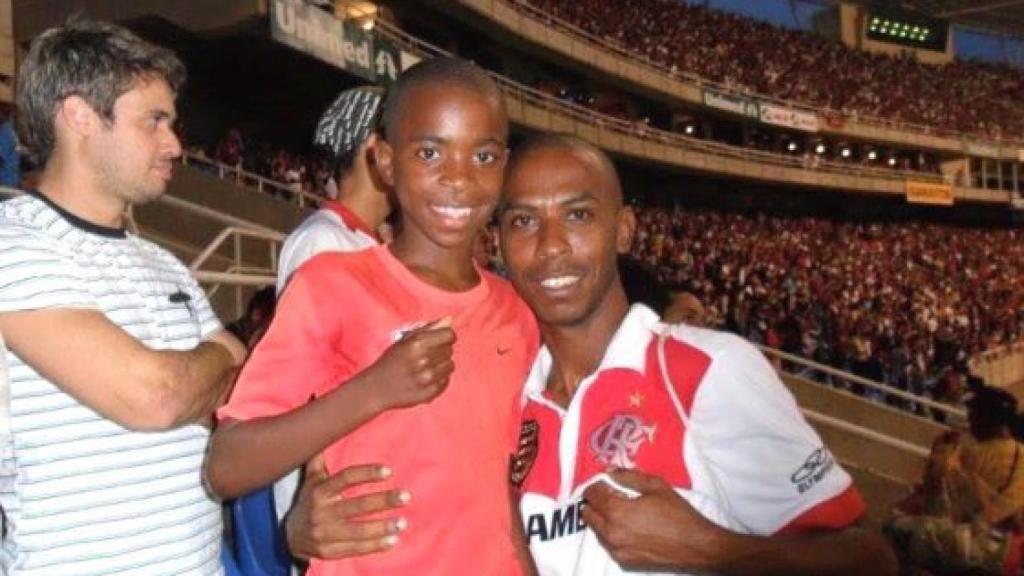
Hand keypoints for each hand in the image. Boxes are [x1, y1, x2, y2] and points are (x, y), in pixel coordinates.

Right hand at [286, 453, 409, 559]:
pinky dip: (375, 545)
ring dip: (382, 526)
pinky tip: (393, 540)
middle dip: (383, 501)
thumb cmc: (309, 502)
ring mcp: (324, 533)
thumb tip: (324, 428)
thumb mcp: (311, 480)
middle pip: (357, 505)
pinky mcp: (328, 551)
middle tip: (406, 496)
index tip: (389, 471)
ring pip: (358, 529)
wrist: (289, 536)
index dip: (366, 474)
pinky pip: (355, 548)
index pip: (345, 478)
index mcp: (320, 491)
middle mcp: (322, 511)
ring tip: (403, 522)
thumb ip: (320, 459)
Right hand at [366, 317, 455, 410]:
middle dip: (440, 350)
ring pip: (450, 365)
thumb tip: (450, 319)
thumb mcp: (405, 340)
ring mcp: (427, 378)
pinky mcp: (430, 392)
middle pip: (449, 349)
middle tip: (425, 356)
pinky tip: (425, 379)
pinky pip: (446, 380)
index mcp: (417, 344)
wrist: (376, 388)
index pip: (449, 335)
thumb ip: (429, 328)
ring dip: (441, 365)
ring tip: (425, 368)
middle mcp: (423, 360)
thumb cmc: (390, 361)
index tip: (439, 340)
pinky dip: (438, 379)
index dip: (445, 336)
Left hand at [582, 468, 726, 571]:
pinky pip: (607, 543)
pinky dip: (610, 533)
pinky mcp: (623, 561)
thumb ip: (628, 476)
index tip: (605, 482)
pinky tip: (627, 527)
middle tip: (609, 494)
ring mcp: (616, 550)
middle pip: (587, 512)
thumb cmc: (678, 515)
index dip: (597, 484)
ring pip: (595, 529)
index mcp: (617, 511)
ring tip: (620, 510)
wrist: (696, 546)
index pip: (591, 494)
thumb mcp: (655, 486)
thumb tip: (610, 471)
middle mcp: (611, 533)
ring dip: (601, 517)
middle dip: (595, 501)